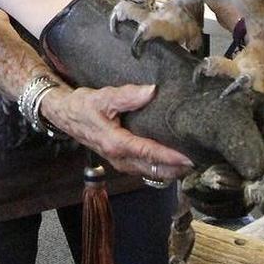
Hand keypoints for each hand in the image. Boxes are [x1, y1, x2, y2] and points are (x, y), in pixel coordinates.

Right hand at [41, 0, 263, 213]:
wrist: (63, 114)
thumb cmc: (83, 105)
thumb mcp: (103, 96)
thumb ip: (127, 95)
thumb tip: (152, 91)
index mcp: (117, 143)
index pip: (149, 153)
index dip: (171, 157)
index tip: (190, 157)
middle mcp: (119, 158)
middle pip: (153, 169)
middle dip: (176, 169)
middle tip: (200, 164)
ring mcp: (119, 162)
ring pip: (149, 172)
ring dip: (169, 171)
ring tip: (191, 165)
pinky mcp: (119, 159)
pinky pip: (143, 168)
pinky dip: (159, 167)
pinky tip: (172, 162)